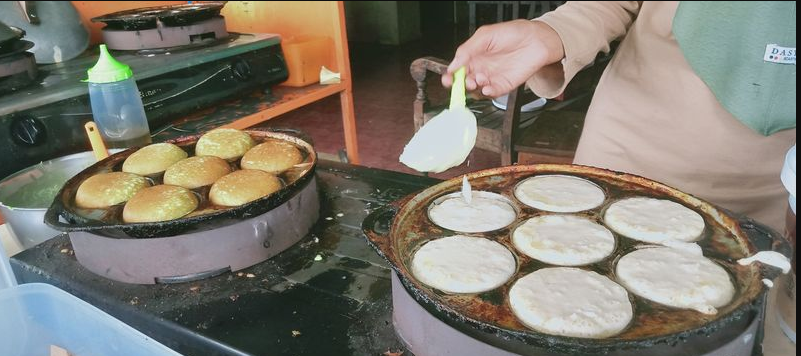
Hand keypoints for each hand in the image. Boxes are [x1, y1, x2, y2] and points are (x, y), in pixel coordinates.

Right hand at [442, 20, 563, 97]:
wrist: (535, 39)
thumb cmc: (513, 33)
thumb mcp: (485, 35)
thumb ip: (467, 50)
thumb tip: (453, 65)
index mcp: (473, 57)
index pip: (457, 70)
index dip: (450, 76)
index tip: (448, 79)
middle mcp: (481, 69)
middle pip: (464, 83)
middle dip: (460, 85)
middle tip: (463, 82)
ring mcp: (491, 78)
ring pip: (476, 90)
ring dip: (473, 89)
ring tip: (476, 81)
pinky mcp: (503, 85)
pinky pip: (491, 94)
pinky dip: (487, 93)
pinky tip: (487, 88)